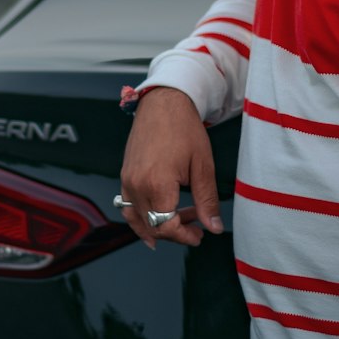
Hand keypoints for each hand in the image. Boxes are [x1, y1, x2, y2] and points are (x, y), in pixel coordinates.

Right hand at [118, 88, 223, 249]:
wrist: (164, 102)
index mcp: (157, 184)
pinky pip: (127, 205)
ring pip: (136, 219)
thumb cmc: (183, 128)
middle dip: (175, 232)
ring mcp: (127, 180)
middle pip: (151, 226)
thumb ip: (207, 201)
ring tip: (178, 225)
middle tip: (196, 226)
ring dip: (156, 226)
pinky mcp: (125, 174)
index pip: (166, 226)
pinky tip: (155, 216)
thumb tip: (214, 227)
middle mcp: (136, 185)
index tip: (200, 235)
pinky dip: (141, 216)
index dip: (184, 236)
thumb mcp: (203, 166)